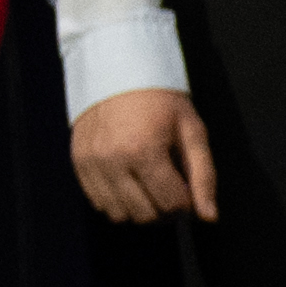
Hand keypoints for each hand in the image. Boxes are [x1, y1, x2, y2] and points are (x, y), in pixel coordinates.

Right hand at [70, 88, 218, 226]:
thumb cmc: (161, 100)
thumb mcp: (192, 131)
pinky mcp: (77, 161)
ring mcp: (91, 162)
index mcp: (144, 151)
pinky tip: (127, 182)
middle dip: (163, 208)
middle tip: (169, 187)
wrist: (117, 69)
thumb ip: (204, 176)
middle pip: (145, 215)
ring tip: (147, 186)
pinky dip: (115, 200)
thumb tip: (208, 217)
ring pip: (118, 214)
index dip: (187, 200)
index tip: (186, 185)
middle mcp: (112, 160)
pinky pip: (97, 202)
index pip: (172, 204)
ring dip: (138, 208)